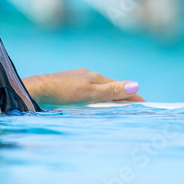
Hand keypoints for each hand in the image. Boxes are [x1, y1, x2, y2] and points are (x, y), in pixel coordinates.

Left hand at [23, 68, 144, 106]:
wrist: (35, 90)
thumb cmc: (62, 93)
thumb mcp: (89, 94)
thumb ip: (111, 91)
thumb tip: (135, 84)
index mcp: (96, 77)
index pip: (122, 87)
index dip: (135, 96)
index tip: (147, 105)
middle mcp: (88, 76)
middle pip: (112, 86)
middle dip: (125, 96)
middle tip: (137, 107)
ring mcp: (78, 80)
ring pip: (100, 88)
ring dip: (111, 97)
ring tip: (120, 107)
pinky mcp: (68, 86)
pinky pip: (90, 91)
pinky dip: (98, 97)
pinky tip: (95, 103)